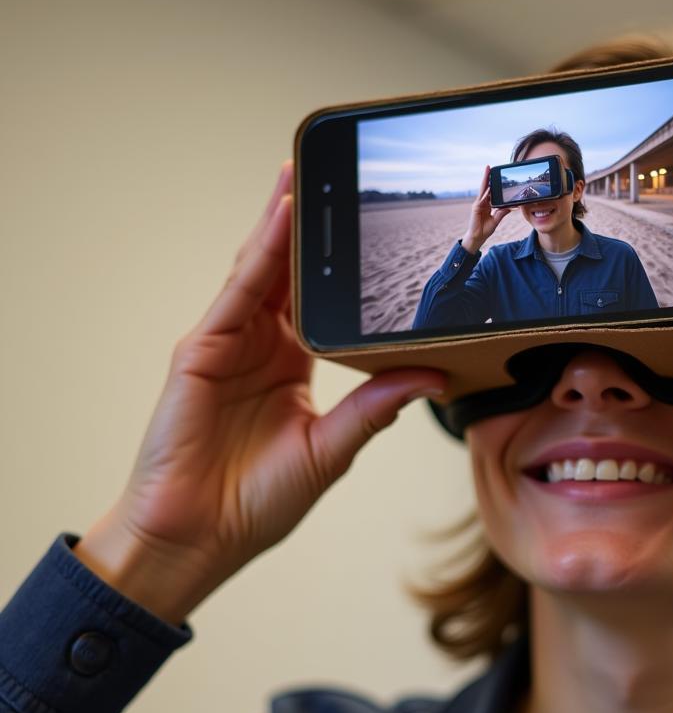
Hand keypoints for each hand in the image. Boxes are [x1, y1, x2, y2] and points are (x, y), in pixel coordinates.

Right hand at [75, 163, 445, 621]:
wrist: (199, 538)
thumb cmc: (257, 502)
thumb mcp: (331, 450)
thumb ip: (376, 409)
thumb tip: (433, 378)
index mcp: (291, 367)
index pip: (316, 302)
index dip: (334, 265)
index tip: (360, 227)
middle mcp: (259, 348)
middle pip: (286, 274)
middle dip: (306, 226)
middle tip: (330, 175)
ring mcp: (228, 345)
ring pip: (260, 271)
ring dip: (283, 223)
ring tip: (306, 175)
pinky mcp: (202, 352)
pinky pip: (238, 294)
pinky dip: (260, 254)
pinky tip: (282, 218)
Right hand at [461, 165, 510, 253]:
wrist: (478, 237)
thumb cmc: (485, 229)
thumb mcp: (497, 219)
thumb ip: (502, 212)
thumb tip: (511, 206)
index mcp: (486, 204)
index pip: (489, 191)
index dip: (491, 183)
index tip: (495, 175)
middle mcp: (481, 203)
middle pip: (485, 187)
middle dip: (486, 177)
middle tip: (489, 167)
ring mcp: (478, 205)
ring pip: (483, 190)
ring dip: (485, 180)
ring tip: (488, 171)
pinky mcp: (475, 208)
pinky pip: (481, 199)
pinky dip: (486, 194)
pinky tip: (489, 188)